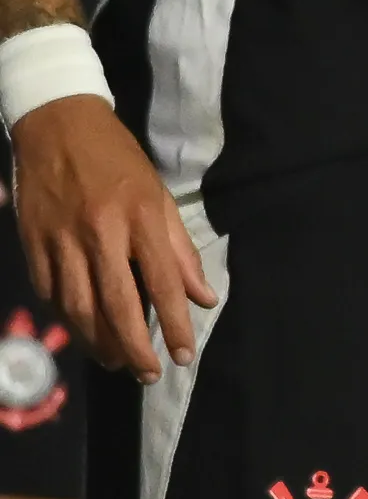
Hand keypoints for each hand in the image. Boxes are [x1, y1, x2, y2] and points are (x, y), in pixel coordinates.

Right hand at [12, 95, 210, 378]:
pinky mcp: (32, 243)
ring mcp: (61, 240)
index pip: (163, 284)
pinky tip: (82, 331)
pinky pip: (50, 292)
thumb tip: (204, 296)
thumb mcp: (159, 196)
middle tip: (148, 374)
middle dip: (135, 348)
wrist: (57, 124)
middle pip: (118, 306)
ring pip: (79, 307)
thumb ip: (180, 250)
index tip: (185, 356)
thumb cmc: (118, 160)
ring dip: (98, 343)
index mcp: (140, 219)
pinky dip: (67, 317)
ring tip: (116, 362)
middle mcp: (100, 234)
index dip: (176, 325)